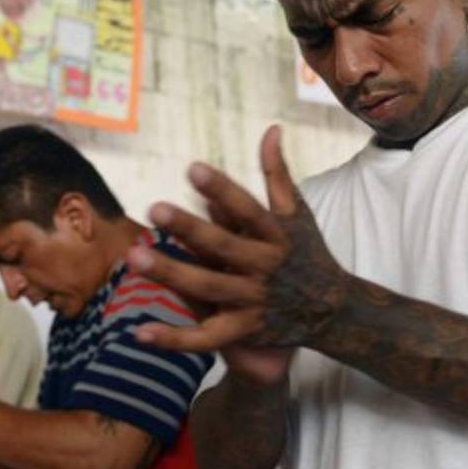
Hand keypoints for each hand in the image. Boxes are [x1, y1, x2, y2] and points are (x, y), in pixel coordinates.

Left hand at [129, 126, 340, 379]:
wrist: (334, 312)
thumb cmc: (307, 253)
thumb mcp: (297, 213)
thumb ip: (277, 174)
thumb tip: (271, 129)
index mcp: (276, 235)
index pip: (247, 208)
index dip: (221, 189)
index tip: (193, 168)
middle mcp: (265, 267)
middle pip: (224, 247)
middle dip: (190, 229)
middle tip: (154, 208)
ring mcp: (253, 300)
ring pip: (208, 288)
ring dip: (172, 274)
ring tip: (133, 258)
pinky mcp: (245, 330)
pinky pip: (205, 338)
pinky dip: (174, 338)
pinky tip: (139, 332)